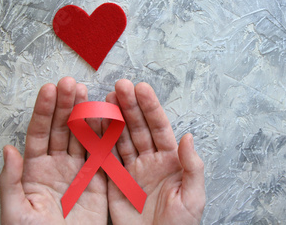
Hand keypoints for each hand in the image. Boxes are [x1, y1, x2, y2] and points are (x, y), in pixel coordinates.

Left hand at [0, 77, 107, 224]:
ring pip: (82, 136)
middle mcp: (57, 165)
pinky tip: (104, 117)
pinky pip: (101, 154)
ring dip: (84, 114)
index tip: (49, 90)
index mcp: (34, 170)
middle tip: (70, 84)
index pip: (38, 133)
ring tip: (86, 93)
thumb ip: (11, 180)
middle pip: (61, 128)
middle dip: (65, 105)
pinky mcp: (97, 181)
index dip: (43, 110)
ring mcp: (78, 171)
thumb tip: (8, 150)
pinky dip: (104, 135)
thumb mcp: (15, 212)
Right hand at [105, 80, 204, 224]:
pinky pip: (106, 158)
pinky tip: (93, 125)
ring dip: (113, 119)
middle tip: (119, 87)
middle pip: (138, 128)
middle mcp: (150, 161)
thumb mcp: (193, 197)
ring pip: (120, 138)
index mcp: (170, 161)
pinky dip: (98, 141)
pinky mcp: (114, 183)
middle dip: (129, 106)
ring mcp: (131, 170)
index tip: (141, 88)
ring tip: (104, 99)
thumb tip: (188, 137)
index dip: (150, 107)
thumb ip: (191, 166)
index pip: (159, 127)